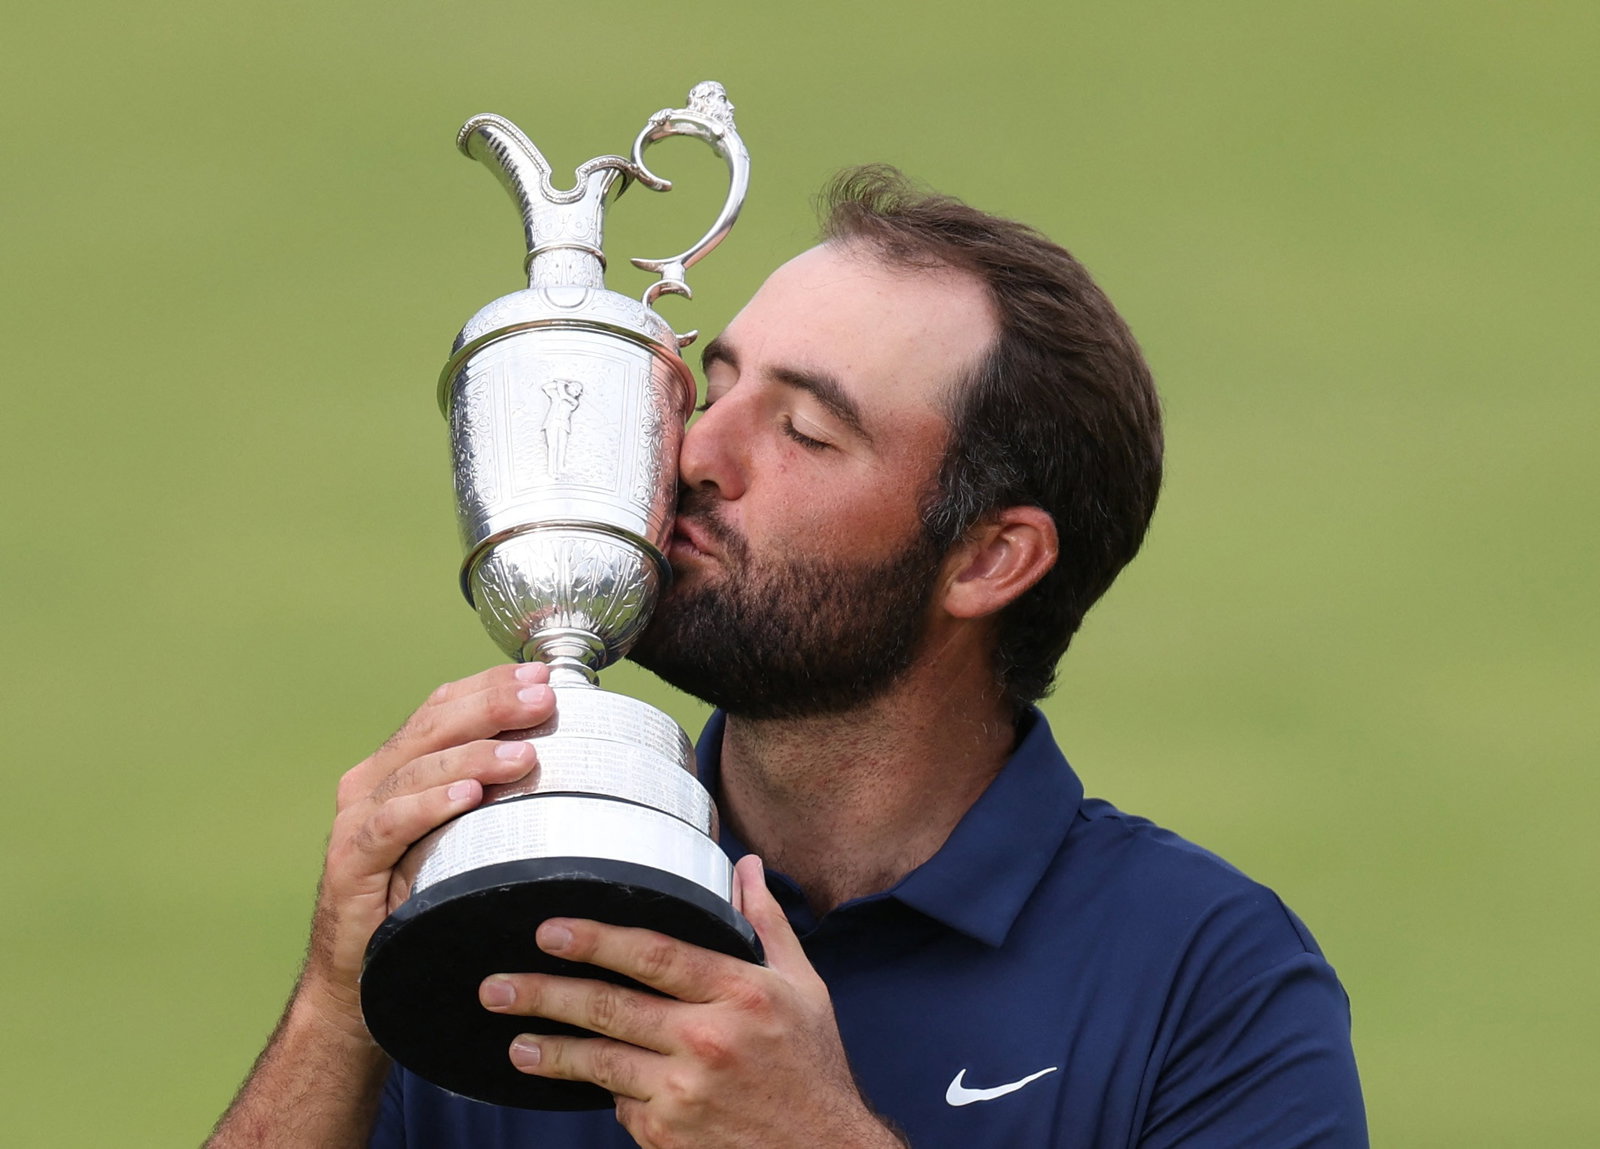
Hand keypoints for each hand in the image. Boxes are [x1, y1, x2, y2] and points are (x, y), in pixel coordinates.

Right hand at [301, 662, 554, 1033]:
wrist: (360, 983)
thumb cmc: (420, 904)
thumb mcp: (460, 840)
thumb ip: (489, 798)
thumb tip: (561, 759)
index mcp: (397, 767)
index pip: (443, 707)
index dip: (491, 684)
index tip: (544, 674)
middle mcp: (371, 783)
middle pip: (433, 726)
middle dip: (492, 706)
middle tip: (544, 697)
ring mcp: (355, 821)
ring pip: (417, 770)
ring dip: (473, 755)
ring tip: (524, 753)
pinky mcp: (348, 864)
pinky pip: (389, 826)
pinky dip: (429, 805)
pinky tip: (468, 797)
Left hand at [478, 855, 905, 1148]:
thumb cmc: (812, 1067)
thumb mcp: (803, 987)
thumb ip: (766, 924)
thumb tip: (747, 867)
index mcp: (740, 992)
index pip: (652, 956)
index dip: (595, 941)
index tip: (549, 931)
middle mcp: (708, 1040)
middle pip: (609, 1008)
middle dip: (544, 994)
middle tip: (497, 986)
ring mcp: (684, 1093)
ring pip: (598, 1063)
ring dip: (549, 1051)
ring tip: (516, 1042)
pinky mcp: (668, 1136)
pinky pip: (621, 1105)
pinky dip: (607, 1091)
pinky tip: (587, 1082)